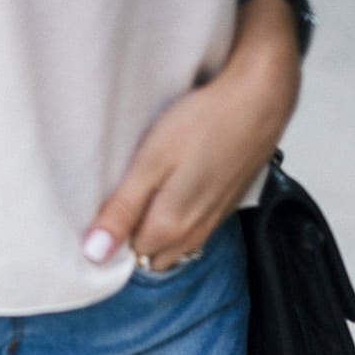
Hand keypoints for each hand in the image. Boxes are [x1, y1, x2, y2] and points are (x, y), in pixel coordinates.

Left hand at [83, 20, 300, 271]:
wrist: (260, 99)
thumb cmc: (202, 123)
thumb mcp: (150, 162)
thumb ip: (122, 211)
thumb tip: (94, 254)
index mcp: (168, 229)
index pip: (126, 254)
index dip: (115, 232)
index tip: (112, 202)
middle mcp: (191, 236)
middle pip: (149, 255)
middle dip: (136, 237)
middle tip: (131, 195)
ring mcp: (211, 225)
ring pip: (173, 246)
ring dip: (158, 229)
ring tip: (155, 189)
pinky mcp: (225, 209)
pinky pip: (193, 230)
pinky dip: (180, 219)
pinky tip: (180, 184)